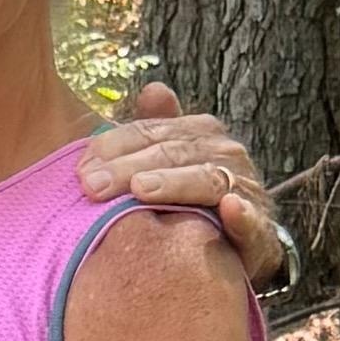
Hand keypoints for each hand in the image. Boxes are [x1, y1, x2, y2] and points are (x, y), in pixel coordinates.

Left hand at [73, 77, 285, 284]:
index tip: (80, 168)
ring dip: (174, 183)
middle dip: (129, 169)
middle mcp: (226, 155)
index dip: (113, 146)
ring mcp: (245, 190)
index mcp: (201, 134)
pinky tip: (228, 208)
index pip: (150, 132)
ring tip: (141, 190)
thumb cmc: (192, 202)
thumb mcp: (170, 164)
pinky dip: (241, 214)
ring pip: (206, 180)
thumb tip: (154, 89)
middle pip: (172, 154)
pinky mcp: (259, 231)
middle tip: (92, 187)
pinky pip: (251, 222)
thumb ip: (155, 130)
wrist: (240, 251)